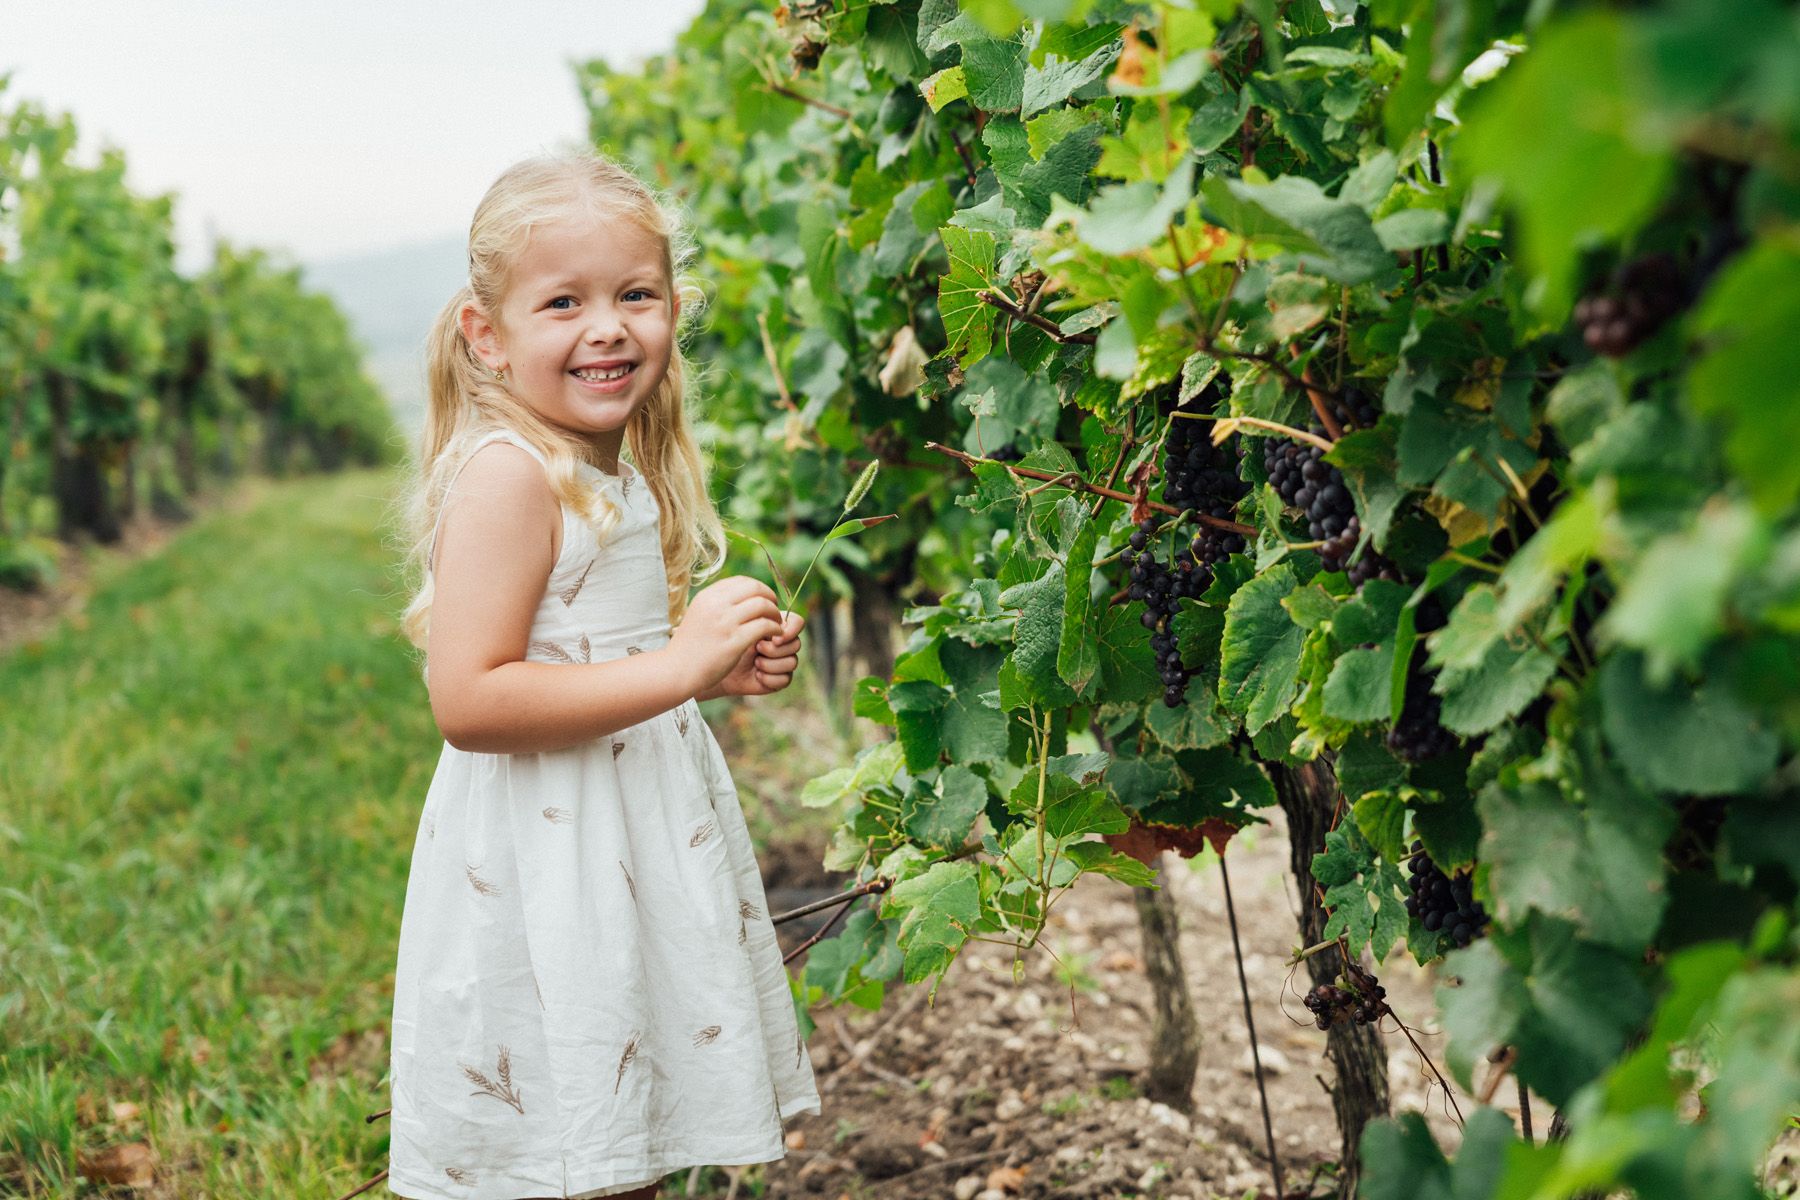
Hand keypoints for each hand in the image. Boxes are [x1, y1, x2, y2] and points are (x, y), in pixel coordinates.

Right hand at [667, 575, 784, 696]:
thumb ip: (718, 604)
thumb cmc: (691, 646)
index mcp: (708, 596)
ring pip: (763, 606)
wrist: (676, 670)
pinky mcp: (734, 641)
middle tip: (774, 612)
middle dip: (770, 598)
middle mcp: (716, 605)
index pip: (743, 581)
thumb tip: (742, 596)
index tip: (764, 601)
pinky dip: (774, 629)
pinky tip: (774, 636)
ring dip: (775, 615)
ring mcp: (725, 622)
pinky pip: (764, 626)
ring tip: (776, 625)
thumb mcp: (700, 615)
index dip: (759, 589)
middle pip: (756, 588)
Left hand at [715, 610, 803, 696]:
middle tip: (757, 648)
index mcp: (779, 626)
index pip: (798, 622)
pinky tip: (756, 675)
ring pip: (792, 662)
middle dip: (774, 649)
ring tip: (755, 662)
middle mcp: (785, 644)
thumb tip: (779, 629)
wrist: (723, 667)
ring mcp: (784, 661)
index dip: (791, 630)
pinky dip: (768, 677)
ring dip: (770, 663)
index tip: (776, 638)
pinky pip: (785, 679)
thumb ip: (763, 624)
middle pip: (796, 644)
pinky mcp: (781, 679)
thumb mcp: (746, 629)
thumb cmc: (732, 643)